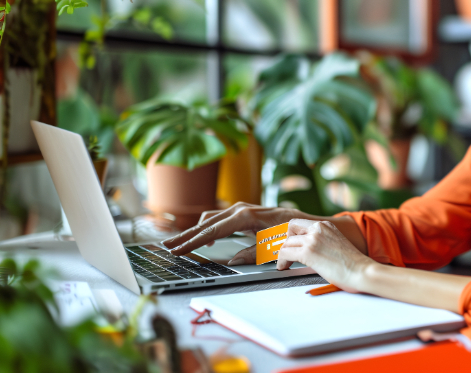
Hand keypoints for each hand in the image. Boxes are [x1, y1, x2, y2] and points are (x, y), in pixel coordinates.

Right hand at [163, 202, 300, 260]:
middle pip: (205, 224)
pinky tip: (203, 239)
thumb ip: (252, 254)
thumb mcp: (272, 246)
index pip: (211, 232)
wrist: (303, 220)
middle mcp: (240, 209)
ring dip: (194, 231)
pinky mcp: (242, 211)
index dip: (192, 242)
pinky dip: (207, 227)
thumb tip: (232, 262)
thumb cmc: (290, 233)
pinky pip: (218, 218)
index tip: (178, 250)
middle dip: (186, 236)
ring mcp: (240, 208)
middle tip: (167, 247)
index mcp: (245, 217)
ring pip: (210, 219)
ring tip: (178, 243)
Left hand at [275, 219, 377, 292]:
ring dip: (283, 254)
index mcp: (326, 225)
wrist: (362, 271)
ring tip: (285, 263)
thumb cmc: (353, 264)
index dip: (291, 234)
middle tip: (285, 253)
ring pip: (286, 242)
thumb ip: (323, 242)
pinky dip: (282, 261)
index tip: (288, 243)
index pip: (299, 223)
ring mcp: (312, 239)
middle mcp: (318, 228)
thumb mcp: (336, 244)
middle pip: (290, 229)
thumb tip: (310, 250)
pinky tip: (284, 267)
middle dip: (285, 241)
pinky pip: (285, 253)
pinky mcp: (308, 252)